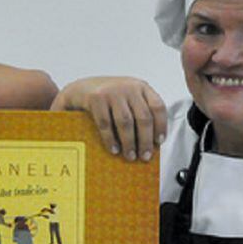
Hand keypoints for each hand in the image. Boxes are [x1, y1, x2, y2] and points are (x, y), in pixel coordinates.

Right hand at [50, 76, 166, 161]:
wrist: (81, 87)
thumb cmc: (109, 98)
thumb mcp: (128, 97)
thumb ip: (140, 110)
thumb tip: (151, 142)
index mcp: (141, 87)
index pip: (157, 107)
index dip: (161, 126)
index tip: (159, 142)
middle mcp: (129, 87)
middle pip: (143, 117)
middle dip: (145, 140)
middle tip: (145, 156)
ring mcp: (112, 92)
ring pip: (126, 122)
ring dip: (129, 142)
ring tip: (130, 156)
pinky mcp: (96, 98)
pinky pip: (106, 124)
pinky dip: (111, 139)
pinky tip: (114, 149)